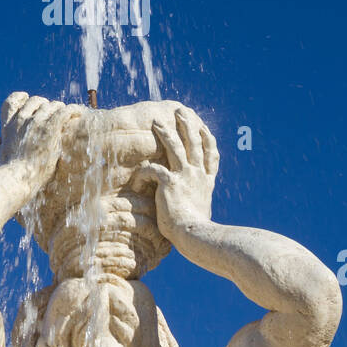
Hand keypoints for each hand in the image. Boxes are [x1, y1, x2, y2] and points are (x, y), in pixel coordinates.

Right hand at [0, 93, 72, 196]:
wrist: (19, 177)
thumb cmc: (10, 171)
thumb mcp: (0, 156)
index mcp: (9, 125)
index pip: (13, 101)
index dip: (22, 98)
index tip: (29, 100)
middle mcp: (22, 119)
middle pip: (36, 101)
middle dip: (45, 105)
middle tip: (54, 112)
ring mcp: (36, 122)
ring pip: (52, 105)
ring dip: (60, 108)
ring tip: (69, 114)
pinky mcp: (51, 128)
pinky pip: (65, 111)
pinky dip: (72, 110)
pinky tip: (78, 112)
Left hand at [133, 107, 218, 241]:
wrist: (196, 234)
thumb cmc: (196, 231)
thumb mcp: (202, 212)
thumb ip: (197, 203)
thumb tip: (193, 207)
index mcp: (207, 182)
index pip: (210, 156)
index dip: (208, 140)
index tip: (204, 129)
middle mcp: (198, 175)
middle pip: (194, 143)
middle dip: (187, 125)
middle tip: (180, 112)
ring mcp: (186, 176)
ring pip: (176, 147)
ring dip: (166, 133)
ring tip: (157, 122)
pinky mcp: (171, 182)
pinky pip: (153, 170)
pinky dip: (143, 172)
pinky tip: (136, 179)